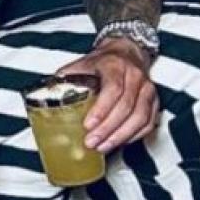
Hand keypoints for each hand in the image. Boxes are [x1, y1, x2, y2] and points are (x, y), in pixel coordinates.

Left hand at [59, 38, 158, 152]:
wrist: (125, 52)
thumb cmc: (101, 62)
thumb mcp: (80, 64)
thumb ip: (66, 80)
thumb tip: (45, 97)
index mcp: (114, 66)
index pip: (112, 89)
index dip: (101, 109)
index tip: (88, 125)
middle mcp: (135, 76)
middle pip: (126, 106)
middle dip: (107, 129)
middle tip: (92, 143)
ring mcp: (147, 89)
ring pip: (140, 117)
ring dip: (121, 136)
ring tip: (103, 147)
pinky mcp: (154, 101)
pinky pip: (149, 122)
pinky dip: (135, 136)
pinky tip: (120, 142)